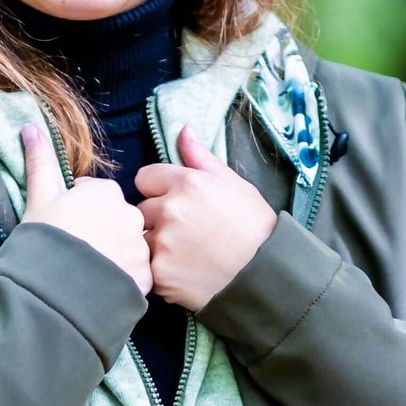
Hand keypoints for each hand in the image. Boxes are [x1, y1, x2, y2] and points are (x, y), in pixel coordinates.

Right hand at [20, 122, 150, 294]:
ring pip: (130, 249)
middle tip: (79, 252)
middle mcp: (131, 214)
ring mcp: (140, 247)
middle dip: (103, 233)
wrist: (51, 287)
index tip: (68, 228)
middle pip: (118, 222)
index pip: (99, 197)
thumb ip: (40, 161)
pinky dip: (124, 281)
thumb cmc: (43, 238)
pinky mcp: (144, 278)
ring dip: (116, 258)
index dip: (80, 212)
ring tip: (91, 273)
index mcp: (107, 191)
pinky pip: (138, 276)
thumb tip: (30, 127)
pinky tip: (103, 286)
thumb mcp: (39, 196)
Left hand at [136, 124, 278, 310]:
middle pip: (141, 210)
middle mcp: (170, 210)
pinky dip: (162, 272)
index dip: (158, 190)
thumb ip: (201, 157)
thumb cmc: (253, 225)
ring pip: (142, 241)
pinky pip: (148, 269)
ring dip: (156, 246)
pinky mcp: (160, 275)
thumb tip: (183, 131)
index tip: (174, 201)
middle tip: (183, 232)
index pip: (144, 178)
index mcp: (186, 182)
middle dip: (156, 219)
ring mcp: (163, 243)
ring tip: (184, 254)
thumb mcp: (233, 183)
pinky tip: (184, 272)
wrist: (264, 272)